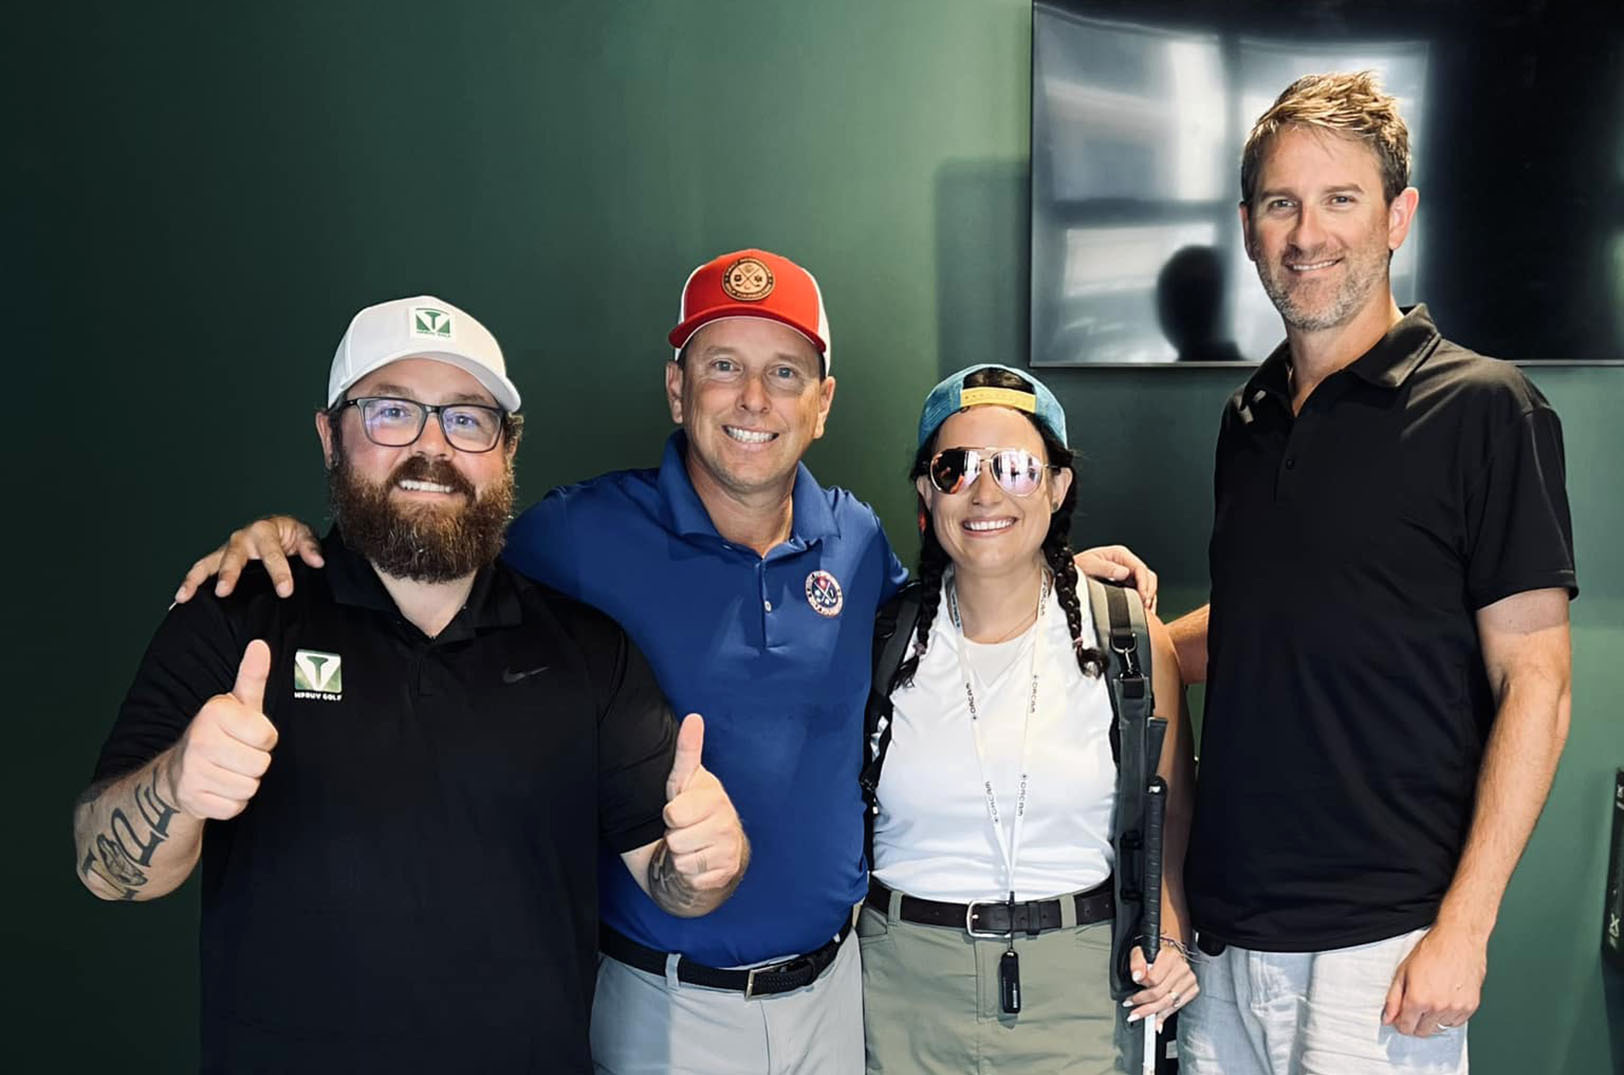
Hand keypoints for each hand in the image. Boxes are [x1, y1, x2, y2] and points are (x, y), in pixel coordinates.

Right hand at [163, 641, 279, 819]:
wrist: (178, 773)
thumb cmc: (220, 733)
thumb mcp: (238, 704)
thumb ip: (252, 676)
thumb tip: (260, 645)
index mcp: (214, 713)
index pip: (268, 736)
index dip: (264, 739)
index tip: (246, 735)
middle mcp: (199, 740)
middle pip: (261, 765)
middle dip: (255, 763)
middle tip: (235, 755)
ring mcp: (192, 772)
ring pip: (249, 788)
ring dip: (244, 783)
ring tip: (226, 770)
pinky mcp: (191, 800)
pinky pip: (235, 808)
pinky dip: (231, 803)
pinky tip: (217, 788)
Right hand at [174, 516, 321, 602]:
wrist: (281, 532)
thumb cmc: (290, 535)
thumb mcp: (305, 536)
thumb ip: (311, 548)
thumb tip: (317, 561)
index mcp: (265, 531)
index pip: (272, 554)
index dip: (279, 572)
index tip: (285, 590)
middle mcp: (242, 538)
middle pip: (233, 556)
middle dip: (229, 573)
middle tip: (224, 590)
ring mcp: (228, 550)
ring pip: (208, 563)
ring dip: (196, 579)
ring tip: (185, 596)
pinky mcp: (220, 561)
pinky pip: (201, 571)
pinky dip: (189, 584)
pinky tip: (180, 601)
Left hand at [661, 714, 746, 890]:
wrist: (717, 846)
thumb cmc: (695, 808)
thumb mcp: (686, 779)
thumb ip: (688, 750)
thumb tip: (693, 716)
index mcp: (714, 798)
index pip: (673, 814)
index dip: (670, 815)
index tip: (680, 810)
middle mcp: (726, 822)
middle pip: (675, 840)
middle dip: (674, 838)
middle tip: (686, 831)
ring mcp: (729, 849)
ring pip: (683, 862)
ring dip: (681, 858)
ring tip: (692, 847)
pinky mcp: (727, 873)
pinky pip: (693, 880)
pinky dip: (691, 876)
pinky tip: (701, 864)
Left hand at [1074, 545, 1157, 613]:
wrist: (1067, 576)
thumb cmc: (1077, 567)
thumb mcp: (1089, 564)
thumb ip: (1106, 568)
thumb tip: (1125, 573)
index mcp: (1119, 555)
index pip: (1140, 568)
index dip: (1144, 583)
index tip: (1143, 596)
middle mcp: (1125, 564)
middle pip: (1148, 577)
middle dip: (1149, 592)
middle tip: (1145, 606)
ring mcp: (1127, 575)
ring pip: (1147, 586)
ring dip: (1149, 598)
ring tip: (1145, 610)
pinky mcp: (1125, 586)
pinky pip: (1140, 593)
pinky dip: (1143, 602)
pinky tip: (1142, 611)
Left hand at [1126, 943, 1197, 1029]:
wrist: (1170, 951)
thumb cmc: (1155, 952)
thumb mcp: (1140, 951)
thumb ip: (1137, 963)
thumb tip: (1137, 976)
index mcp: (1170, 957)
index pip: (1154, 979)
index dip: (1141, 989)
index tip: (1130, 996)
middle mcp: (1182, 968)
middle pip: (1161, 994)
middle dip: (1144, 1006)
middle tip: (1133, 1013)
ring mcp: (1189, 979)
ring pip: (1169, 1003)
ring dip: (1153, 1012)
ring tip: (1141, 1016)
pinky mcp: (1193, 989)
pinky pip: (1177, 1006)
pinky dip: (1165, 1014)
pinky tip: (1157, 1020)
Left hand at [1382, 924, 1484, 1036]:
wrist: (1459, 940)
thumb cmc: (1431, 951)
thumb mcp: (1403, 972)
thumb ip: (1393, 998)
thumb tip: (1387, 1018)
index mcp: (1418, 999)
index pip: (1406, 1027)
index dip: (1401, 1022)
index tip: (1402, 1016)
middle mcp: (1438, 1007)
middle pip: (1423, 1031)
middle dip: (1416, 1023)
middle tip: (1416, 1007)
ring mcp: (1456, 1008)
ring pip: (1440, 1027)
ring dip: (1433, 1019)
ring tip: (1432, 998)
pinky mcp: (1471, 1006)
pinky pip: (1456, 1022)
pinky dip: (1449, 1016)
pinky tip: (1445, 999)